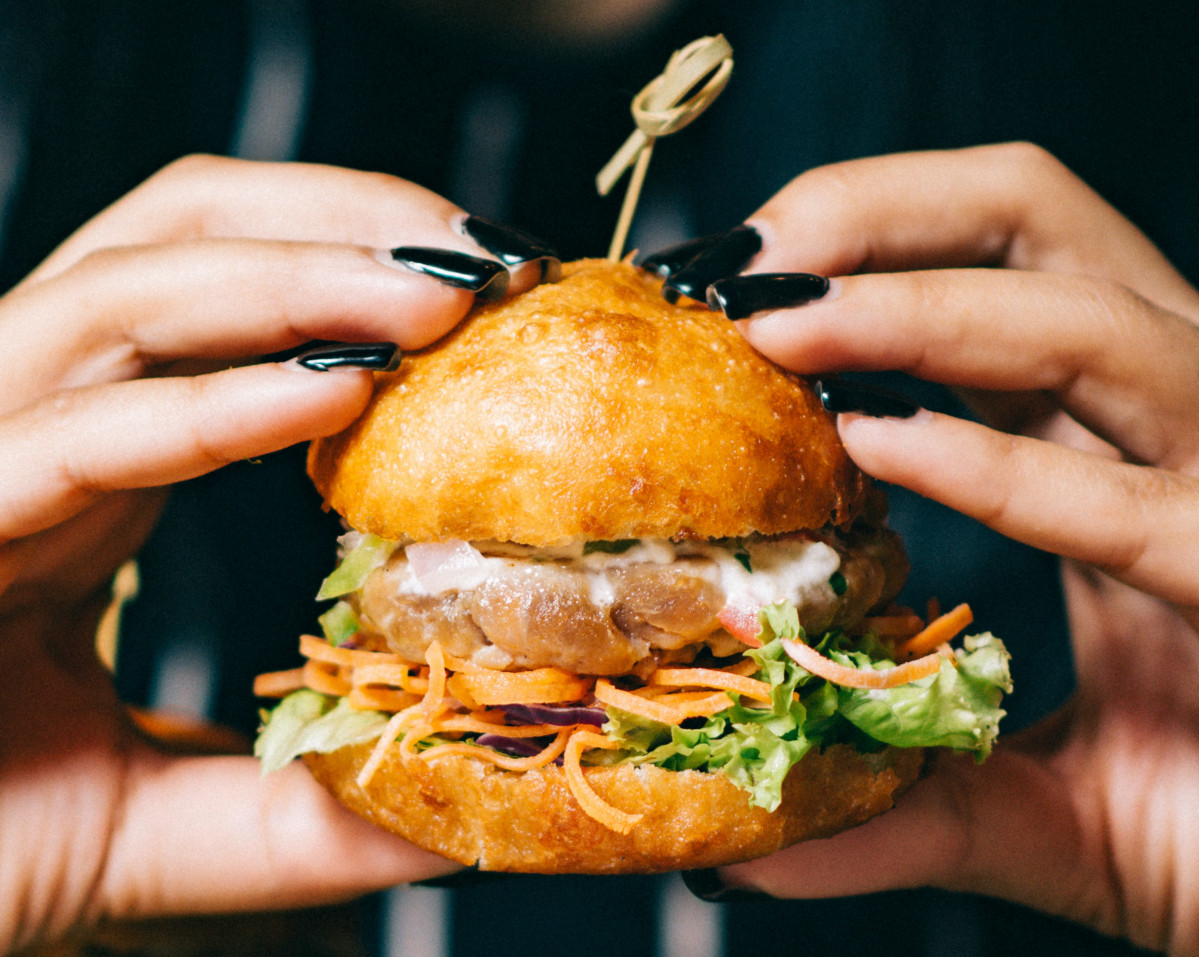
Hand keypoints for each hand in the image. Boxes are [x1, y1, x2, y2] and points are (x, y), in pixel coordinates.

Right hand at [0, 156, 557, 950]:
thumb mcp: (175, 822)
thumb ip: (301, 808)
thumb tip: (446, 805)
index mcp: (90, 462)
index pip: (222, 298)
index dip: (356, 267)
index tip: (496, 293)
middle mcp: (30, 425)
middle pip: (172, 236)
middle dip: (339, 220)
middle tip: (487, 257)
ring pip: (118, 297)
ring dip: (295, 278)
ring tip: (442, 298)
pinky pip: (69, 440)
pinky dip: (207, 407)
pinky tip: (336, 393)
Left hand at [681, 144, 1198, 952]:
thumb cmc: (1188, 826)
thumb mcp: (1014, 794)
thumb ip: (892, 785)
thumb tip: (748, 844)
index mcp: (1104, 431)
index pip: (991, 260)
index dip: (860, 235)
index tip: (728, 275)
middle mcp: (1168, 424)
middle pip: (1038, 220)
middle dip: (879, 211)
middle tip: (745, 257)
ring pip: (1086, 323)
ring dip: (913, 310)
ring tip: (777, 323)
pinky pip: (1118, 501)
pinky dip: (990, 462)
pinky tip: (875, 441)